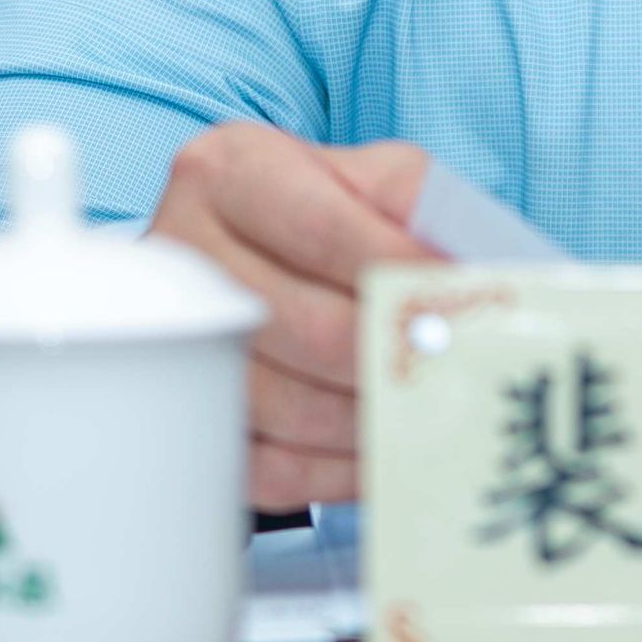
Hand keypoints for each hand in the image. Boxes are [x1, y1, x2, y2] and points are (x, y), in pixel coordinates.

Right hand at [149, 124, 432, 509]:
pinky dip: (343, 469)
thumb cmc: (330, 214)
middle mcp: (184, 251)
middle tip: (466, 369)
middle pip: (314, 330)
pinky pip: (272, 467)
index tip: (463, 298)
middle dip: (402, 357)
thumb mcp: (374, 176)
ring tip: (439, 409)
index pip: (324, 230)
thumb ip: (418, 202)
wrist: (260, 251)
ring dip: (381, 420)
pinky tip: (390, 449)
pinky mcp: (191, 417)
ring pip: (296, 408)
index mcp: (229, 171)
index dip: (403, 270)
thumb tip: (461, 269)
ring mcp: (176, 340)